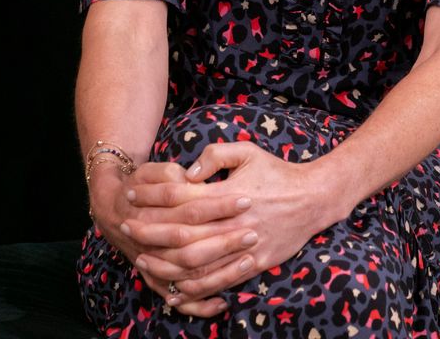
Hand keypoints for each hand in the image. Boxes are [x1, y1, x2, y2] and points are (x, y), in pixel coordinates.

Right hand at [90, 160, 249, 317]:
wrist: (113, 210)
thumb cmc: (140, 186)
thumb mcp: (150, 170)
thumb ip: (169, 172)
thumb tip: (191, 177)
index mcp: (151, 211)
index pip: (190, 208)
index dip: (218, 204)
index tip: (245, 199)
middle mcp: (151, 242)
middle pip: (192, 245)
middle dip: (225, 240)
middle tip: (253, 232)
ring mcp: (155, 265)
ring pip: (189, 274)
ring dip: (219, 271)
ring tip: (248, 259)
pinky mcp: (157, 280)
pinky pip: (180, 300)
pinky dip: (201, 304)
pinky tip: (224, 301)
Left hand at [125, 142, 331, 315]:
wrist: (313, 198)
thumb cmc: (277, 172)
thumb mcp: (247, 152)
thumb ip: (215, 156)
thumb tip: (187, 174)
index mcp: (226, 194)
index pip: (179, 199)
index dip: (152, 199)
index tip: (131, 197)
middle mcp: (230, 223)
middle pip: (180, 234)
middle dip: (149, 232)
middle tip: (126, 228)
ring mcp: (241, 247)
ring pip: (194, 263)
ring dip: (164, 263)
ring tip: (142, 259)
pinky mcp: (252, 265)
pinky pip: (217, 281)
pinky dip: (192, 288)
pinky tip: (173, 287)